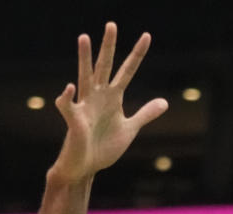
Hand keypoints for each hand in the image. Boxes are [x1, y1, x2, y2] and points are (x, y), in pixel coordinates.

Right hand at [50, 22, 167, 182]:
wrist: (85, 168)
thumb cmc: (103, 148)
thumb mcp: (129, 130)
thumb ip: (144, 114)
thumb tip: (165, 102)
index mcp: (112, 98)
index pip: (127, 71)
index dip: (137, 55)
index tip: (147, 36)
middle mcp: (98, 97)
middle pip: (105, 67)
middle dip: (109, 47)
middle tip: (112, 24)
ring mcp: (85, 107)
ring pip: (85, 77)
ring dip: (84, 59)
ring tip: (84, 38)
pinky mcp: (74, 121)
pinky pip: (68, 106)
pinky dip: (67, 97)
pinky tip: (70, 88)